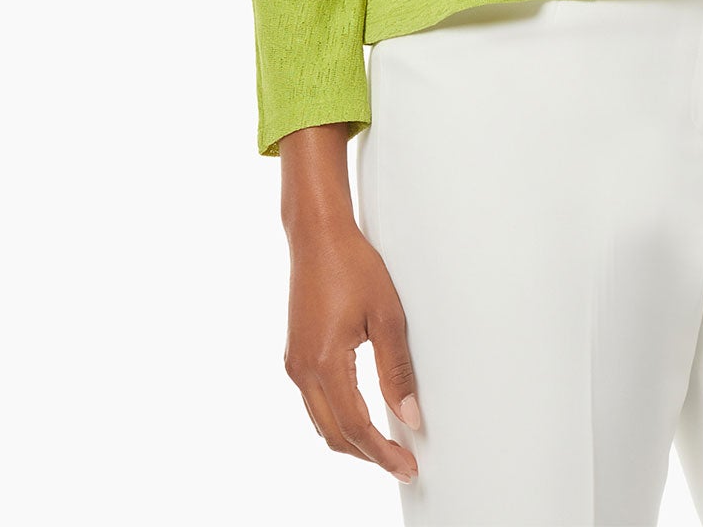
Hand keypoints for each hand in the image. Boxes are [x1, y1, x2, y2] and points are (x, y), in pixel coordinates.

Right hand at [283, 216, 422, 481]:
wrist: (317, 235)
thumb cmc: (352, 264)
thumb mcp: (386, 315)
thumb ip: (396, 370)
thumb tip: (408, 415)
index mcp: (324, 363)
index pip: (356, 427)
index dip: (382, 453)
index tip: (405, 467)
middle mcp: (302, 369)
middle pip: (334, 434)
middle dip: (367, 455)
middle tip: (400, 464)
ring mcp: (295, 363)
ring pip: (322, 422)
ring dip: (352, 439)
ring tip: (386, 446)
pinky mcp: (295, 354)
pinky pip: (315, 402)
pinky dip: (338, 418)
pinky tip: (361, 416)